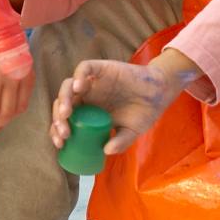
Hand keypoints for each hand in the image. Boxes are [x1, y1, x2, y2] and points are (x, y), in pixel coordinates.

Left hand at [51, 50, 201, 154]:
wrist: (161, 93)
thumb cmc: (143, 112)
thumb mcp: (130, 133)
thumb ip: (119, 142)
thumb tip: (106, 151)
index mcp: (88, 112)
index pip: (65, 120)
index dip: (58, 131)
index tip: (61, 144)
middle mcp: (86, 96)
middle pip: (63, 103)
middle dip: (58, 119)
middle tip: (64, 133)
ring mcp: (93, 82)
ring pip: (68, 86)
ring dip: (63, 99)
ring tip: (66, 114)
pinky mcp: (102, 68)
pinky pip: (85, 68)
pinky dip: (79, 76)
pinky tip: (79, 87)